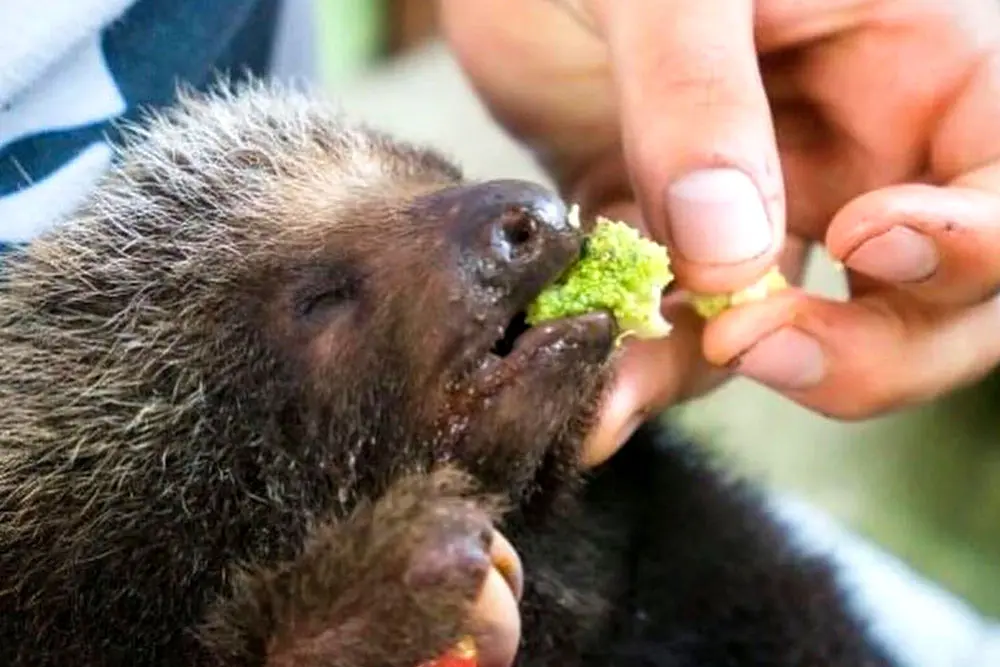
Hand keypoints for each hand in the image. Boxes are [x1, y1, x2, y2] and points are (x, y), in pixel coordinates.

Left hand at [439, 0, 999, 459]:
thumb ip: (700, 99)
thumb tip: (727, 254)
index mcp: (919, 58)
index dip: (974, 243)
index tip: (864, 240)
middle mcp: (863, 149)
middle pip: (935, 304)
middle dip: (866, 353)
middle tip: (756, 344)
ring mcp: (773, 208)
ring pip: (808, 337)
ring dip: (731, 374)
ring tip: (636, 382)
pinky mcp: (682, 246)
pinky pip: (690, 333)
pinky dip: (649, 368)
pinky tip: (600, 394)